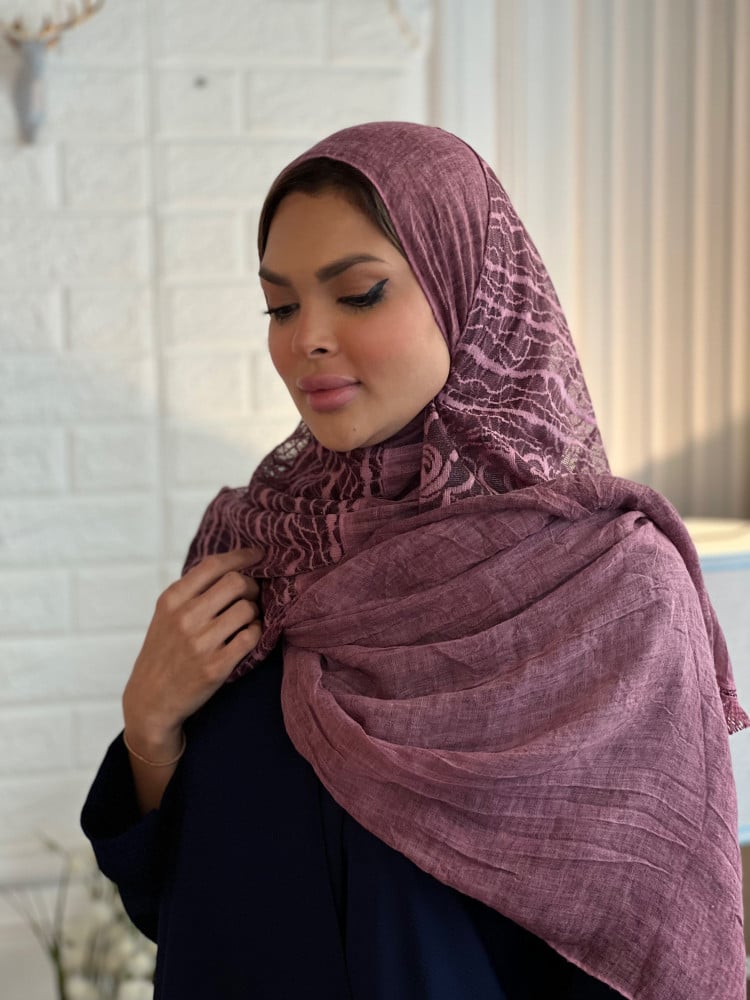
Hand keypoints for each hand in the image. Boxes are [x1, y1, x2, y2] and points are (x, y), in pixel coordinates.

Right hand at [122, 548, 262, 757]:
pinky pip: (251, 636)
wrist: (150, 701)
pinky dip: (255, 632)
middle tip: (252, 594)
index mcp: (171, 600)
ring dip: (254, 611)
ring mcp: (201, 643)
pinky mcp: (216, 667)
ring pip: (247, 609)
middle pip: (236, 582)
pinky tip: (248, 635)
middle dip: (252, 585)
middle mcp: (185, 618)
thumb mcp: (165, 615)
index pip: (213, 565)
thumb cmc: (163, 652)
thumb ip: (192, 591)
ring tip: (247, 618)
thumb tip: (233, 565)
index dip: (242, 556)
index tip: (258, 555)